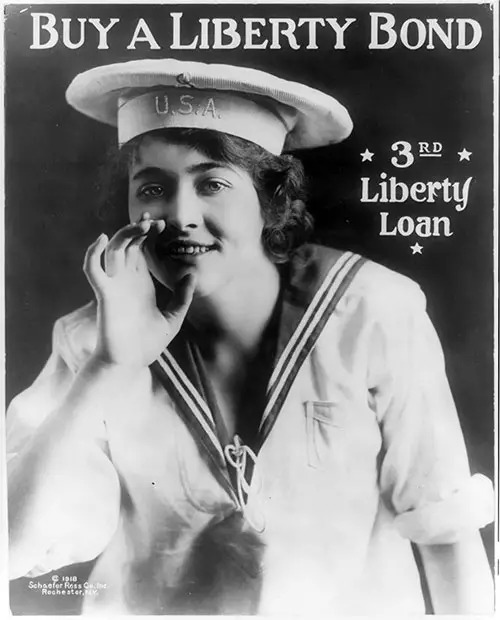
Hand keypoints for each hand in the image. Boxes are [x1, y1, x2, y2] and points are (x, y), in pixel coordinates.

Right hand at [83, 217, 195, 368]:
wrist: (131, 363)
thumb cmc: (148, 343)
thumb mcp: (173, 317)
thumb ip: (182, 296)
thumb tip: (192, 273)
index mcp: (141, 282)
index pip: (141, 249)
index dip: (148, 233)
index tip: (162, 224)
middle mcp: (126, 279)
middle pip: (127, 243)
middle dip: (138, 229)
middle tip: (155, 221)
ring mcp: (114, 285)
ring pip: (112, 250)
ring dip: (124, 234)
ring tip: (142, 227)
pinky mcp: (105, 294)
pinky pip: (93, 269)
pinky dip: (92, 253)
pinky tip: (102, 239)